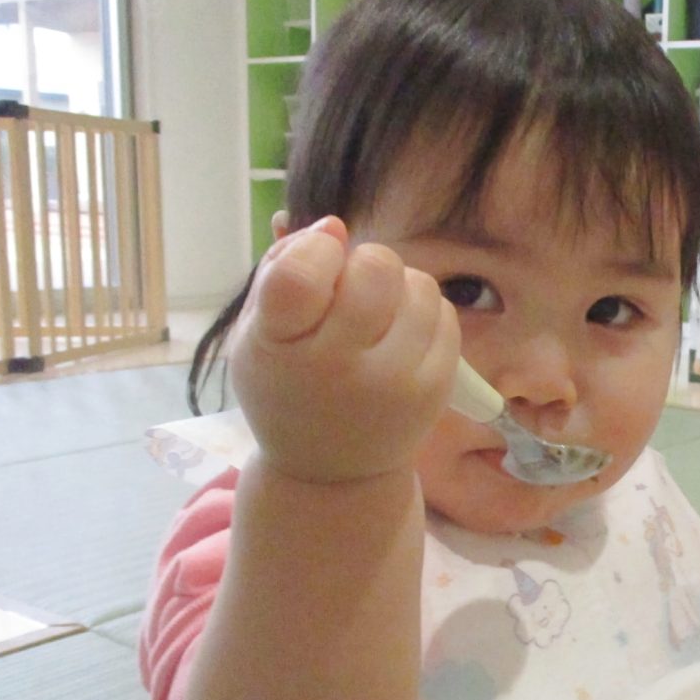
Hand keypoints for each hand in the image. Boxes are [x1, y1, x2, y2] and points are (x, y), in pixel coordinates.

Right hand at [228, 215, 460, 483]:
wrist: (330, 472)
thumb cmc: (287, 387)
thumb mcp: (255, 334)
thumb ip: (280, 270)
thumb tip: (335, 227)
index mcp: (280, 348)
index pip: (302, 274)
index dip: (315, 251)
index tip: (315, 265)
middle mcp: (339, 368)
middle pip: (375, 267)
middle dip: (363, 264)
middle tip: (348, 294)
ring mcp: (395, 381)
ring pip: (417, 283)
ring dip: (397, 287)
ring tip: (375, 319)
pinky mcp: (436, 388)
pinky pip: (444, 313)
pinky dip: (423, 313)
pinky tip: (399, 337)